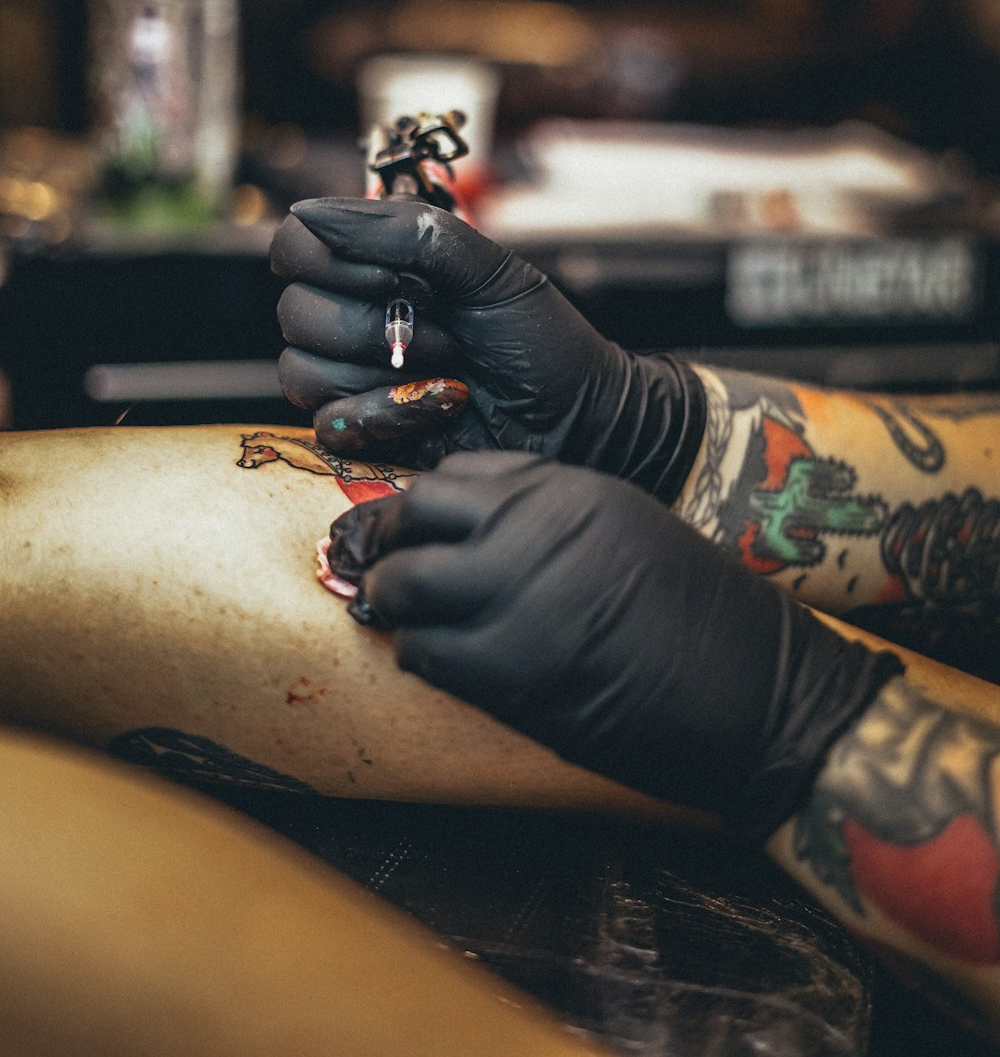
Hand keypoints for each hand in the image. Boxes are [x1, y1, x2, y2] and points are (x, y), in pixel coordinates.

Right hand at [271, 196, 703, 499]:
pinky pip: (330, 420)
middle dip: (379, 325)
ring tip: (450, 369)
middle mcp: (355, 312)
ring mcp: (354, 373)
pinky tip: (440, 406)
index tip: (396, 275)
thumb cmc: (541, 339)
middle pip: (295, 311)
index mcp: (377, 262)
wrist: (577, 418)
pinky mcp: (363, 428)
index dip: (332, 260)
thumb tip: (310, 211)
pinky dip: (391, 414)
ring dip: (390, 371)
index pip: (295, 243)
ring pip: (303, 369)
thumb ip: (401, 232)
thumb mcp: (485, 268)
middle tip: (447, 330)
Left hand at [327, 452, 901, 838]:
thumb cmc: (700, 613)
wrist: (757, 690)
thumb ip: (550, 518)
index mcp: (568, 490)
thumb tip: (467, 530)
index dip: (424, 503)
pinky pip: (426, 651)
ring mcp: (520, 598)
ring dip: (387, 600)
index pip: (457, 475)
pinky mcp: (513, 672)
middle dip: (381, 538)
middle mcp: (536, 530)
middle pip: (414, 514)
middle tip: (370, 561)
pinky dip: (415, 653)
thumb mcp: (627, 528)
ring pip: (405, 583)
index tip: (411, 525)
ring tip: (389, 613)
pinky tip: (431, 657)